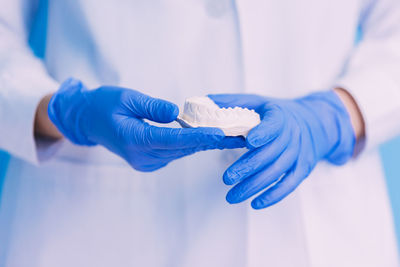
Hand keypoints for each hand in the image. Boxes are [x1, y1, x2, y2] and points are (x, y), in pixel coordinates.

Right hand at [48, 78, 244, 170]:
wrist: (88, 121)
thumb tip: (176, 112)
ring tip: (231, 136)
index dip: (198, 136)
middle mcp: (142, 156)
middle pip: (182, 148)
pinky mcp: (149, 161)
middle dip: (210, 141)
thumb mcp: (126, 97)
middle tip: (237, 134)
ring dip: (205, 144)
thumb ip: (151, 107)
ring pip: (181, 152)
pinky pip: (175, 152)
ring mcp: (146, 162)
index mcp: (134, 140)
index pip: (173, 139)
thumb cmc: (104, 105)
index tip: (221, 134)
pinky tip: (210, 137)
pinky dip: (192, 144)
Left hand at [208, 91, 355, 208]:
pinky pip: (289, 185)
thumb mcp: (258, 102)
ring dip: (254, 185)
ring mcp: (299, 154)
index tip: (248, 141)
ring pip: (277, 171)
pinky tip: (255, 204)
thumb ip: (232, 102)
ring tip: (232, 196)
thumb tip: (205, 101)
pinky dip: (273, 196)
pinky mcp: (303, 169)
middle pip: (271, 154)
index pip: (274, 125)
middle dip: (248, 167)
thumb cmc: (277, 113)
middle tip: (227, 179)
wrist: (313, 121)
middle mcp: (293, 135)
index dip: (263, 133)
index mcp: (280, 117)